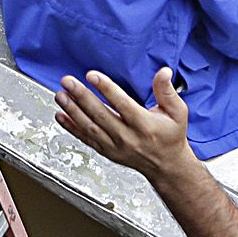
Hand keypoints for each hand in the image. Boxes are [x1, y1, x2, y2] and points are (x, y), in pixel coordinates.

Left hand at [56, 68, 197, 186]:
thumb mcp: (177, 112)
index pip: (122, 104)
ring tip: (60, 95)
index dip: (106, 89)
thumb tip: (163, 71)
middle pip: (100, 115)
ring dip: (72, 110)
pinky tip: (60, 116)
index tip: (92, 75)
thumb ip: (167, 90)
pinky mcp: (107, 151)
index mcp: (144, 125)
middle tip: (68, 81)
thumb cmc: (171, 136)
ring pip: (89, 127)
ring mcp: (115, 146)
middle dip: (81, 96)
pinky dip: (71, 127)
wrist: (166, 165)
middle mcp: (128, 137)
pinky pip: (86, 139)